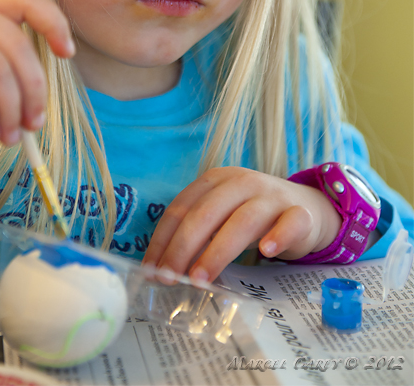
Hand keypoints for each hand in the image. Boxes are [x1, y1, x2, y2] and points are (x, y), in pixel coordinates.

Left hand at [143, 166, 341, 281]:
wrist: (307, 207)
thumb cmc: (254, 215)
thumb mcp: (222, 215)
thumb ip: (198, 233)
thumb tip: (164, 268)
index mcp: (217, 179)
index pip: (182, 207)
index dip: (164, 238)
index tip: (151, 269)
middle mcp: (242, 182)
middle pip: (207, 213)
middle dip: (183, 247)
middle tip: (170, 277)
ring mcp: (272, 196)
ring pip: (242, 221)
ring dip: (218, 251)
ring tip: (200, 279)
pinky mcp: (300, 213)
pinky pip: (290, 223)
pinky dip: (277, 236)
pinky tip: (266, 252)